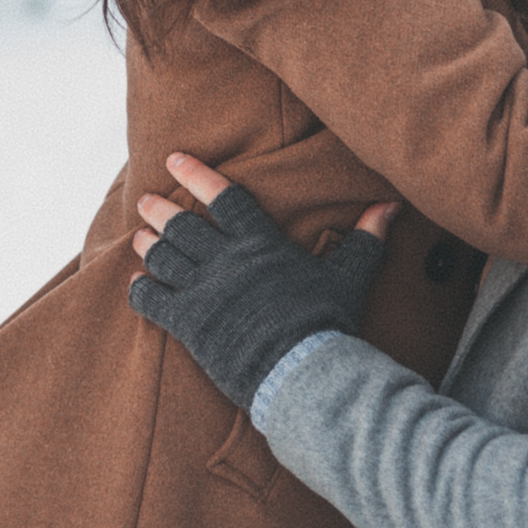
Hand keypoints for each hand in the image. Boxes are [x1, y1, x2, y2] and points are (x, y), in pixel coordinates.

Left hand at [130, 152, 398, 410]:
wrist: (299, 368)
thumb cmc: (326, 320)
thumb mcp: (351, 275)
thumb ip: (366, 238)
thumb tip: (392, 205)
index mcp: (261, 243)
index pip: (225, 198)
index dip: (198, 176)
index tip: (175, 160)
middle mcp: (226, 259)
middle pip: (185, 226)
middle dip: (161, 210)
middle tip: (145, 201)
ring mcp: (203, 290)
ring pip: (165, 258)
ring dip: (149, 245)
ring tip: (138, 236)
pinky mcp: (187, 322)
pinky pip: (151, 300)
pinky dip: (140, 290)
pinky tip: (136, 284)